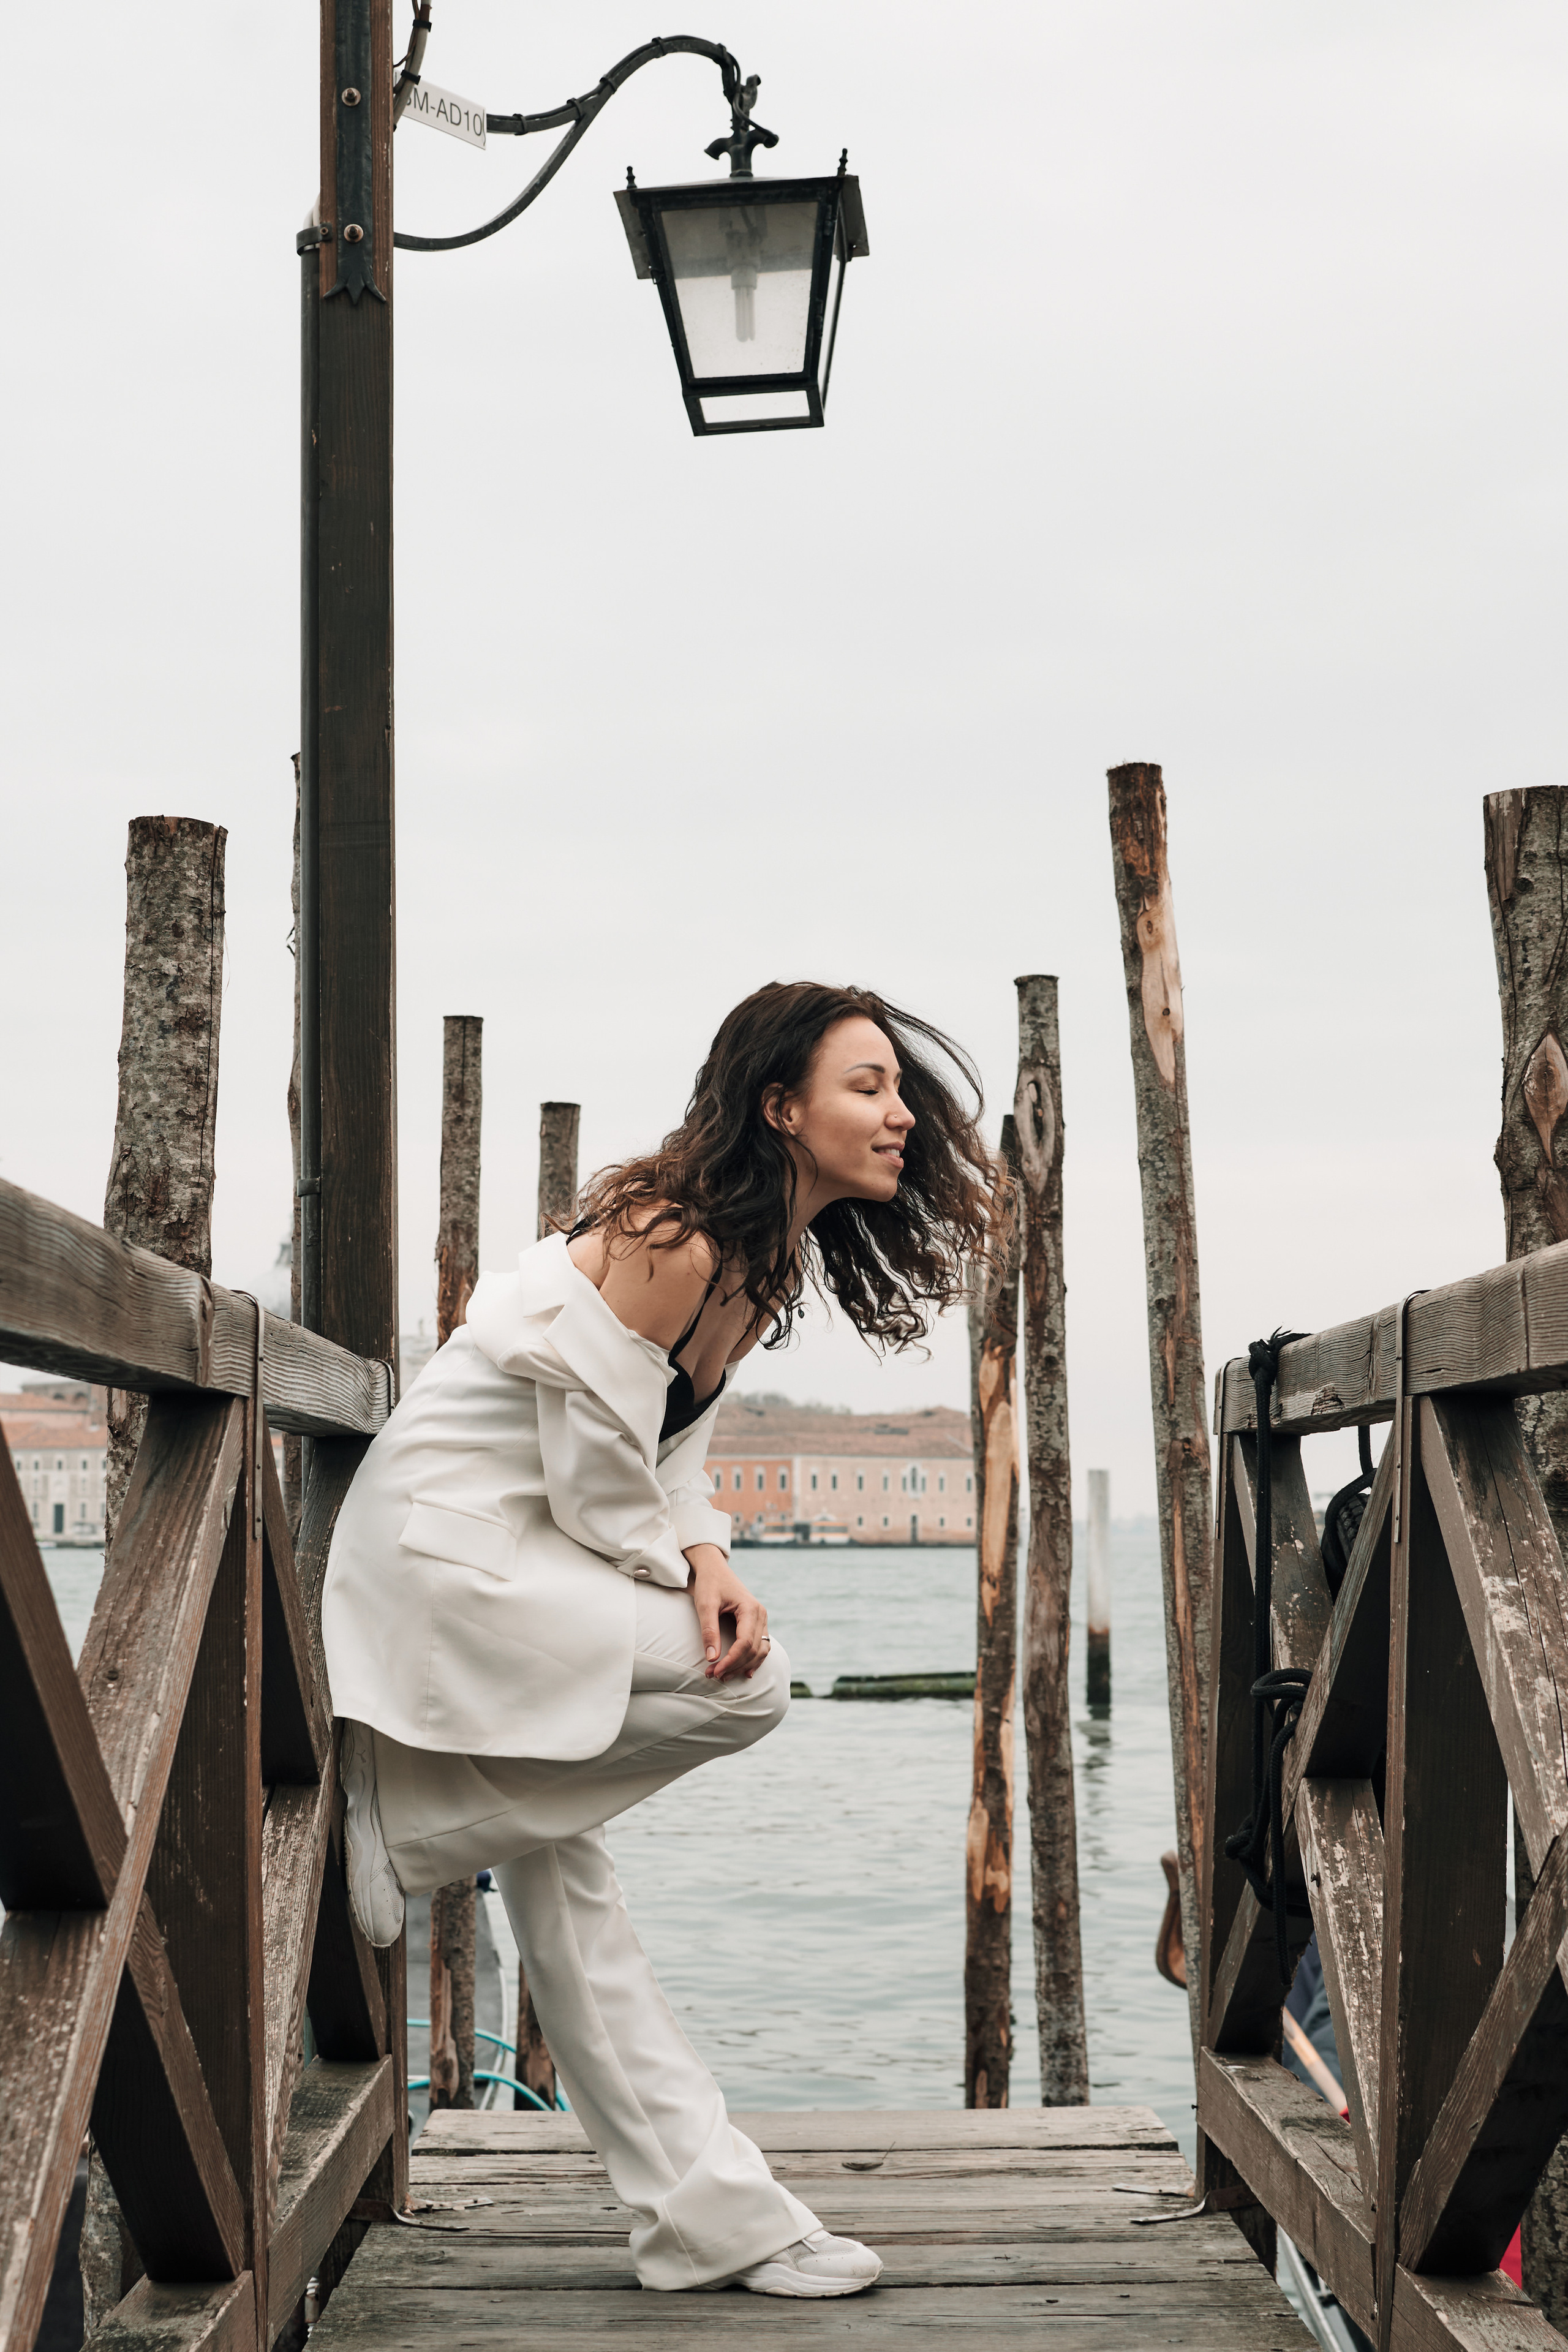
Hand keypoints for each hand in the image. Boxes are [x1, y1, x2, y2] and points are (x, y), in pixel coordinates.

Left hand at [684, 1544, 769, 1680]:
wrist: (715, 1569)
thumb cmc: (710, 1584)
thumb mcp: (705, 1605)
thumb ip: (709, 1630)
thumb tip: (711, 1658)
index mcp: (750, 1609)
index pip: (745, 1643)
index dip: (731, 1661)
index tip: (715, 1671)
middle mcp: (760, 1615)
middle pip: (754, 1650)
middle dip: (734, 1666)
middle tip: (713, 1675)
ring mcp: (761, 1619)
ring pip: (760, 1651)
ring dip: (743, 1666)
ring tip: (724, 1675)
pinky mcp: (757, 1623)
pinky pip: (761, 1646)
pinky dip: (752, 1660)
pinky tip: (743, 1672)